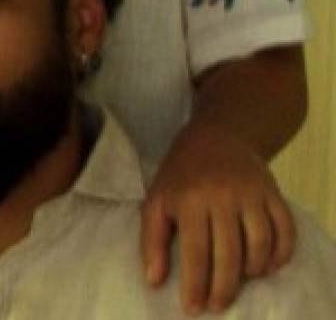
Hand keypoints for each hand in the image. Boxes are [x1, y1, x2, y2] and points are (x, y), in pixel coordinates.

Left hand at [142, 123, 294, 314]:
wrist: (217, 135)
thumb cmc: (180, 174)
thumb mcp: (156, 200)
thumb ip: (152, 240)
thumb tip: (154, 281)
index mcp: (189, 200)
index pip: (195, 252)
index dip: (195, 284)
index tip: (193, 309)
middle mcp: (223, 198)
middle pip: (229, 254)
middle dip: (223, 288)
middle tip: (217, 307)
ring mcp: (252, 195)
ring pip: (260, 244)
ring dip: (252, 271)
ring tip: (239, 283)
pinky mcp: (274, 194)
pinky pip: (285, 230)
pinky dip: (280, 254)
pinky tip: (267, 268)